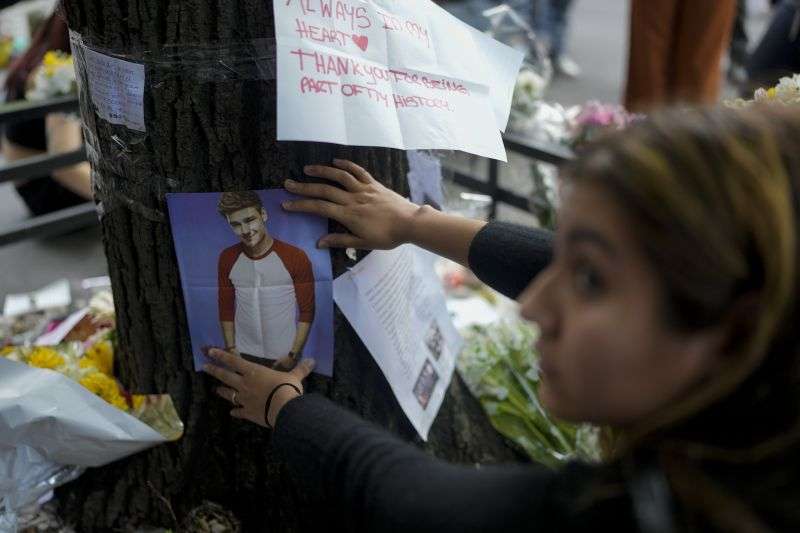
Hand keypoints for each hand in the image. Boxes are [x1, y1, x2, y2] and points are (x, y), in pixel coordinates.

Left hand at [203, 347, 315, 427]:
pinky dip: (235, 412)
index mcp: (254, 372)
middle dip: (214, 371)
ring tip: (215, 389)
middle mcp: (245, 384)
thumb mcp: (295, 376)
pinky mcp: (247, 413)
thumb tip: (312, 360)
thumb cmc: (287, 388)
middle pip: (225, 376)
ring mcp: (244, 399)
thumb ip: (301, 369)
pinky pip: (238, 412)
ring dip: (222, 391)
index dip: (221, 355)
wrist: (283, 409)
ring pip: (228, 394)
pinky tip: (232, 412)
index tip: (210, 351)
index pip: (234, 361)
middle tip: (205, 367)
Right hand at [282, 159, 420, 249]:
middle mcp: (353, 199)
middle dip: (304, 188)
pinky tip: (335, 161)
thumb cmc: (387, 236)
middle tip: (288, 184)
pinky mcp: (374, 184)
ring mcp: (364, 189)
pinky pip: (358, 171)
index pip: (319, 208)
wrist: (410, 223)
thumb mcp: (363, 243)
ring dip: (322, 171)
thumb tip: (319, 242)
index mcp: (348, 215)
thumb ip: (340, 241)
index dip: (301, 206)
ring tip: (307, 169)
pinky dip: (346, 164)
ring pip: (339, 176)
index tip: (286, 204)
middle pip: (324, 190)